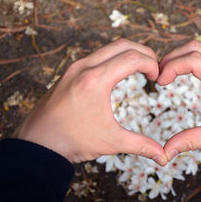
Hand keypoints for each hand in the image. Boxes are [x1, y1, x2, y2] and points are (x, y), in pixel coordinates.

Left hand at [13, 39, 166, 164]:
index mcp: (96, 80)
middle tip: (154, 69)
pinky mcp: (69, 72)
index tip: (158, 78)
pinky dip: (113, 58)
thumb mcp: (111, 142)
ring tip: (140, 70)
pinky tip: (118, 75)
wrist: (37, 144)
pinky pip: (97, 55)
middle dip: (144, 53)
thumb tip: (163, 157)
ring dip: (128, 54)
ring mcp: (75, 67)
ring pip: (108, 48)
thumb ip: (141, 145)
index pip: (133, 57)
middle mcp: (84, 67)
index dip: (152, 64)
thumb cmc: (72, 141)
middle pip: (123, 44)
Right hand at [158, 41, 200, 160]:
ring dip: (183, 55)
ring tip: (170, 72)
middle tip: (159, 73)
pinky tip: (189, 72)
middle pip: (194, 46)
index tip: (160, 82)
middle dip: (172, 56)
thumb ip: (190, 141)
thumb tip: (166, 151)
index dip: (170, 66)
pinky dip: (196, 58)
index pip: (191, 59)